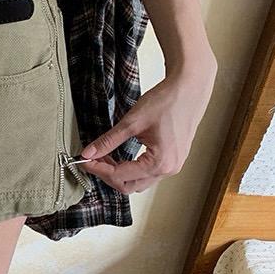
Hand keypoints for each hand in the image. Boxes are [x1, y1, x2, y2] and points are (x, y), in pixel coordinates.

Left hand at [78, 56, 217, 194]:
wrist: (189, 89)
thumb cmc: (167, 102)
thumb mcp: (131, 122)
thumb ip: (108, 141)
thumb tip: (89, 152)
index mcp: (159, 163)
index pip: (119, 175)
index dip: (98, 169)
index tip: (85, 160)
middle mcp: (168, 169)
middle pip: (128, 185)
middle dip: (107, 174)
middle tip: (93, 159)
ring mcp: (173, 166)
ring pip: (138, 182)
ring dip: (119, 172)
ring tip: (106, 156)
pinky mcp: (173, 159)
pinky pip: (148, 173)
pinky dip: (131, 168)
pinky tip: (120, 156)